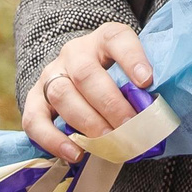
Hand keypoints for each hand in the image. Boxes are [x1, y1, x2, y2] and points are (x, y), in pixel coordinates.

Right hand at [22, 22, 152, 164]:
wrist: (81, 76)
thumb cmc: (116, 78)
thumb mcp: (131, 72)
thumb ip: (141, 88)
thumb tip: (157, 118)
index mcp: (104, 39)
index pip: (116, 38)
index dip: (132, 58)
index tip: (146, 81)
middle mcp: (75, 53)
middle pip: (86, 73)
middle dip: (110, 104)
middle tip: (129, 128)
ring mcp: (51, 74)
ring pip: (61, 94)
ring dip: (86, 122)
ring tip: (107, 143)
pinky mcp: (35, 99)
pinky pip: (35, 120)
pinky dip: (53, 140)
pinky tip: (75, 153)